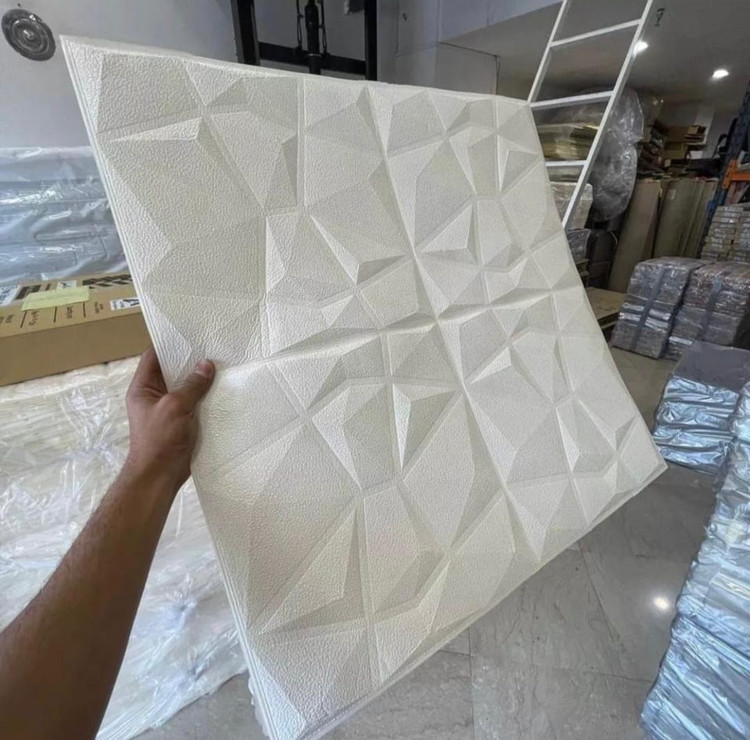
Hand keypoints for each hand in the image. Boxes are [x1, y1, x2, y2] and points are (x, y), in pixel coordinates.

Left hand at [123, 347, 214, 492]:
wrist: (159, 475)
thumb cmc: (159, 438)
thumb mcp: (175, 406)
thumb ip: (191, 385)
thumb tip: (207, 364)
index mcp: (143, 388)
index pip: (153, 356)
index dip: (168, 342)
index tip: (188, 331)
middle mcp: (154, 395)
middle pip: (171, 370)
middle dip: (190, 359)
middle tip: (212, 344)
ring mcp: (168, 408)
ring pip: (185, 386)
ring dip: (200, 378)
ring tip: (221, 362)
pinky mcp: (182, 421)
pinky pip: (194, 402)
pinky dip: (206, 395)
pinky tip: (222, 387)